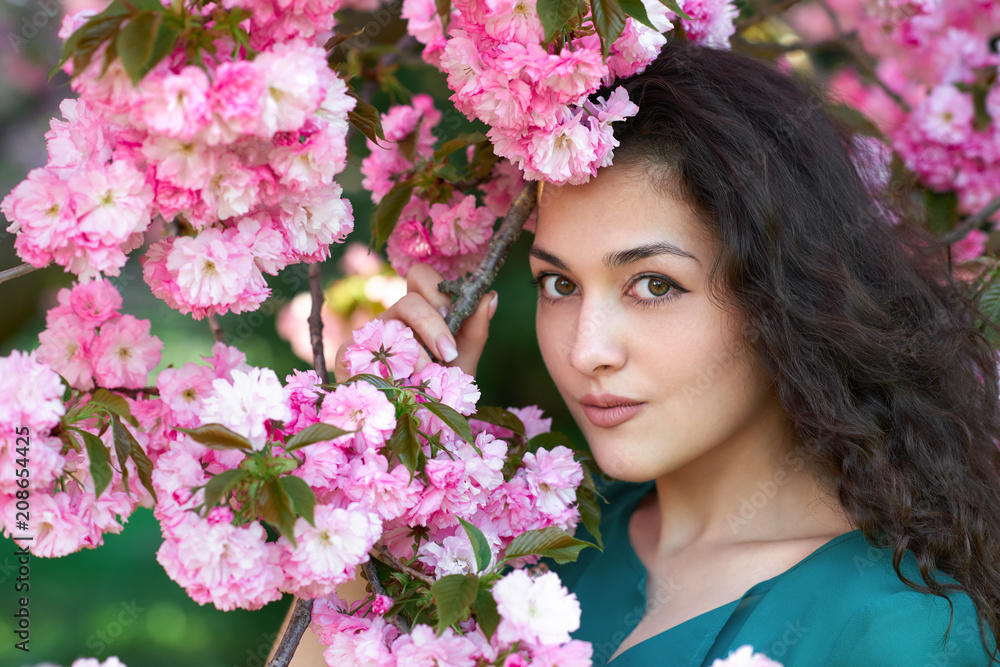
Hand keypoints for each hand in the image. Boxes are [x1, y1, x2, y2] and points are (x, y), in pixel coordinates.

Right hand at [333, 263, 497, 381]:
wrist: (409, 430)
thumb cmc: (436, 394)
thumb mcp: (461, 366)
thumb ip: (474, 333)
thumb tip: (490, 296)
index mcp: (420, 313)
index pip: (422, 277)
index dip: (438, 289)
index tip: (454, 315)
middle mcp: (394, 319)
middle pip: (409, 299)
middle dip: (432, 325)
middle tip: (447, 352)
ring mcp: (369, 336)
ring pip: (390, 327)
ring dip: (414, 356)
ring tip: (425, 380)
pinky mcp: (348, 355)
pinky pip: (361, 349)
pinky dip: (386, 371)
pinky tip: (397, 386)